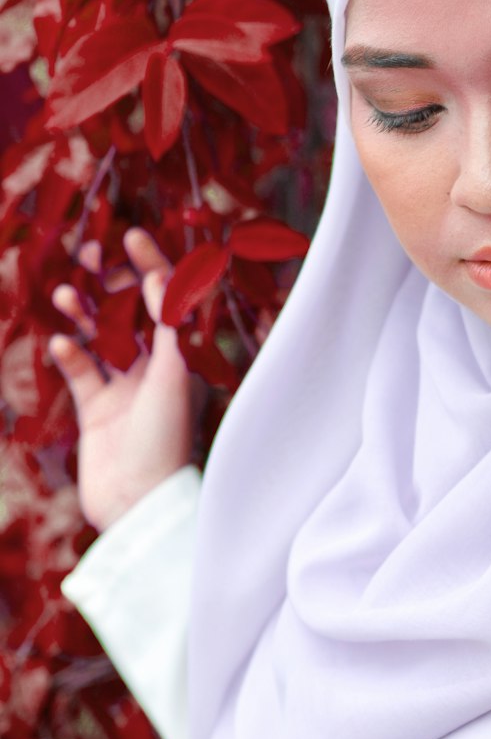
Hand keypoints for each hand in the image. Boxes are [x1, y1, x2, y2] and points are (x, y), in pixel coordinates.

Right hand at [49, 230, 201, 533]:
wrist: (137, 502)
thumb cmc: (165, 441)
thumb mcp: (173, 375)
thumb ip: (169, 325)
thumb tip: (162, 274)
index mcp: (183, 360)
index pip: (168, 302)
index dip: (152, 267)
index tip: (131, 235)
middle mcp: (156, 370)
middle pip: (130, 314)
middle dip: (110, 283)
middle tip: (89, 254)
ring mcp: (124, 390)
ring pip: (100, 338)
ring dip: (83, 314)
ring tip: (64, 294)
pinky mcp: (96, 411)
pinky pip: (80, 372)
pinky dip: (69, 354)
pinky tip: (60, 343)